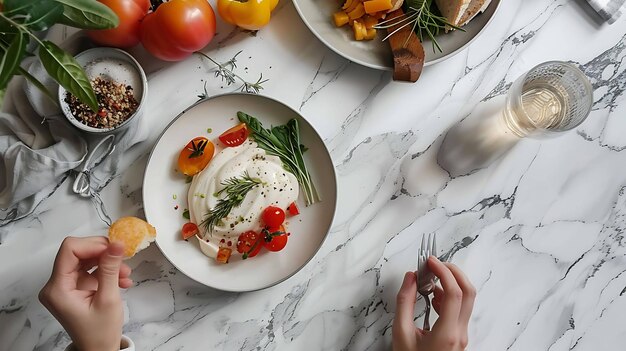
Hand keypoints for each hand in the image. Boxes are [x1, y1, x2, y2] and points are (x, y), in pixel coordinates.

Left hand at [39, 236, 131, 350]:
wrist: (98, 349)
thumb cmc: (100, 332)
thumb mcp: (108, 299)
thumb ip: (110, 269)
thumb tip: (116, 244)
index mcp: (57, 289)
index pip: (69, 250)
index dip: (92, 245)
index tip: (113, 248)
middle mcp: (56, 285)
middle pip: (77, 252)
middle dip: (102, 253)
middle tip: (122, 258)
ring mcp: (65, 285)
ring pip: (86, 258)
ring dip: (107, 262)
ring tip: (125, 273)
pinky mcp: (74, 287)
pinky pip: (89, 269)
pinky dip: (106, 270)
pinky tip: (121, 279)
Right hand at [392, 256, 475, 350]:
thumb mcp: (400, 333)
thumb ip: (404, 302)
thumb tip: (410, 278)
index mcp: (447, 333)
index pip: (454, 293)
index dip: (444, 272)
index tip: (430, 262)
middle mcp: (460, 334)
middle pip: (469, 292)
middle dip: (453, 272)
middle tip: (435, 264)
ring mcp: (462, 336)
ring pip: (467, 300)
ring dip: (452, 283)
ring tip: (431, 280)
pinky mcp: (460, 336)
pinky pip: (461, 310)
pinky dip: (450, 296)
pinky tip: (434, 297)